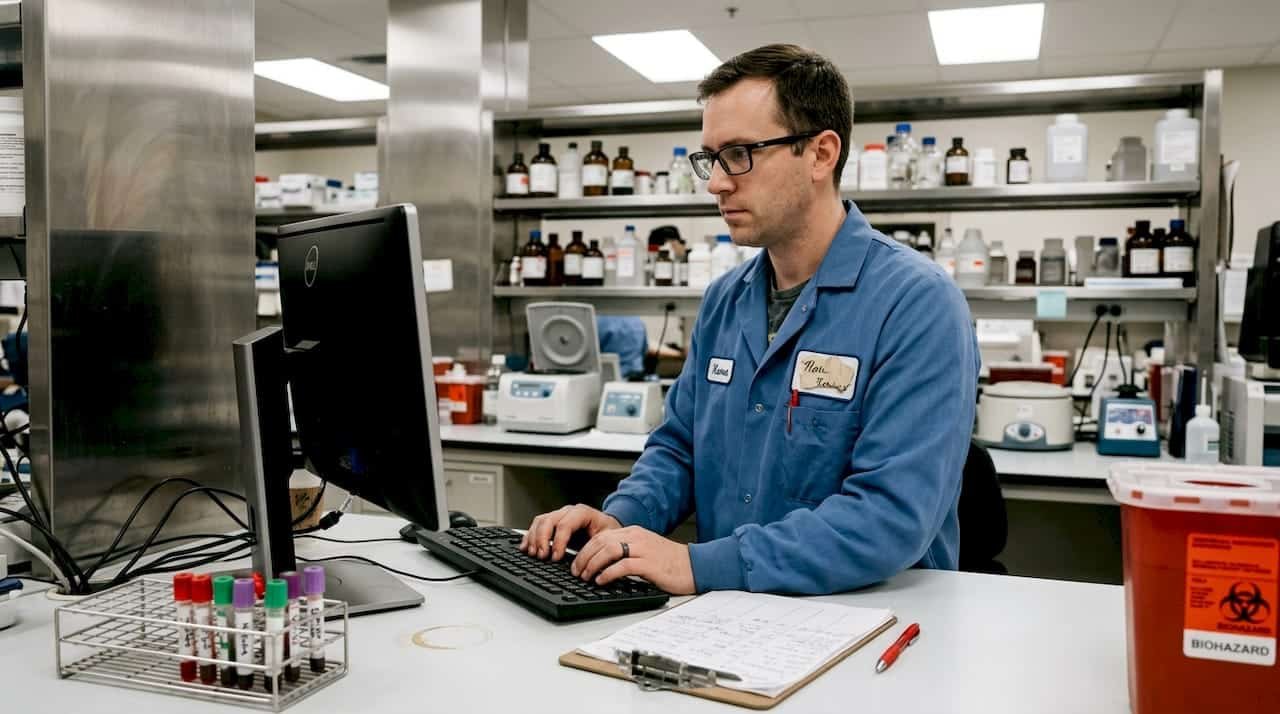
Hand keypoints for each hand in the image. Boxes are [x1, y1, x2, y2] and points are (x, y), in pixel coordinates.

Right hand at [519, 504, 620, 561]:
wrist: (607, 526)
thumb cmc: (608, 532)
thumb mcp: (607, 539)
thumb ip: (597, 548)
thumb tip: (588, 564)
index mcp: (583, 513)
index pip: (565, 524)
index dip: (558, 541)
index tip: (556, 557)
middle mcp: (568, 511)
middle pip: (549, 520)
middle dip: (543, 540)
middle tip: (542, 556)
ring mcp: (559, 515)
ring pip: (540, 521)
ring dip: (534, 538)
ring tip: (534, 554)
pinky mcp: (552, 522)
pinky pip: (537, 525)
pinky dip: (530, 536)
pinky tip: (526, 547)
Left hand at [571, 526, 695, 594]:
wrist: (694, 566)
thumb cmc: (670, 562)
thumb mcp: (645, 550)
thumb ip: (626, 551)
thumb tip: (602, 563)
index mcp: (634, 532)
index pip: (602, 536)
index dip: (585, 549)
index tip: (577, 563)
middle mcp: (636, 537)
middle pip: (601, 542)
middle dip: (584, 557)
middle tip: (576, 572)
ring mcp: (643, 549)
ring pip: (608, 550)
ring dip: (592, 564)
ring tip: (586, 577)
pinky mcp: (649, 564)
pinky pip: (622, 565)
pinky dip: (608, 573)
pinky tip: (601, 581)